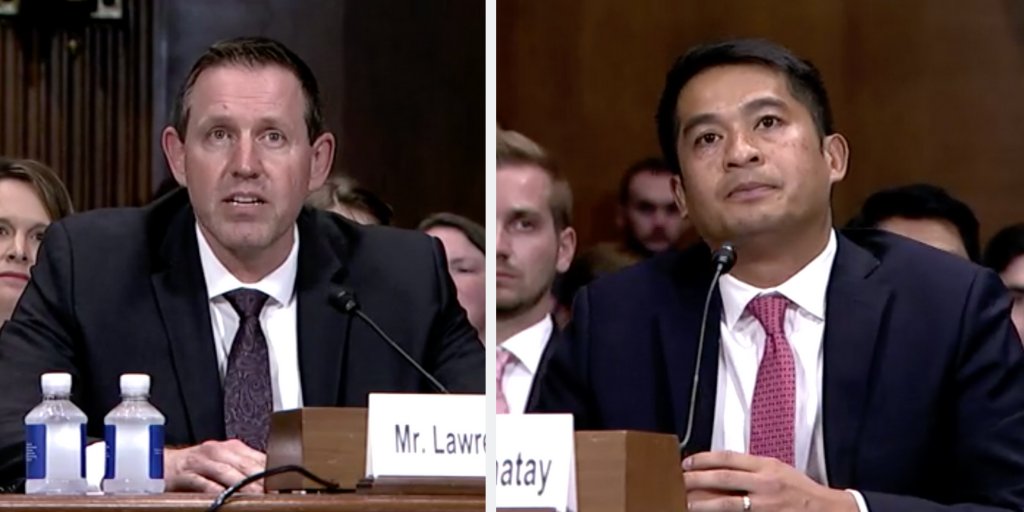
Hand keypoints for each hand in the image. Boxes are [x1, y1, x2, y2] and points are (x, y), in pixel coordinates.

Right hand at [164, 439, 266, 492]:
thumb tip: (271, 483)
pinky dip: (216, 491)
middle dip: (261, 479)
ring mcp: (201, 461)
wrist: (161, 465)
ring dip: (243, 485)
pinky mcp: (185, 474)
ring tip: (256, 495)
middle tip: (273, 492)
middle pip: (245, 465)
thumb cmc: (197, 467)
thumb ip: (244, 469)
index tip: (284, 484)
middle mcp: (217, 450)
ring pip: (227, 472)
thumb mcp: (223, 464)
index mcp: (231, 448)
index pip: (259, 458)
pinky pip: (203, 483)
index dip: (272, 471)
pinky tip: (226, 498)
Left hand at [682, 451, 857, 511]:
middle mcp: (765, 484)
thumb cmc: (800, 489)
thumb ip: (752, 467)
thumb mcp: (778, 468)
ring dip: (704, 504)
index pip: (728, 458)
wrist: (827, 510)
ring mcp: (766, 506)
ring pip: (728, 504)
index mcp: (766, 466)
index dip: (704, 459)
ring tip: (686, 503)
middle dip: (698, 479)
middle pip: (724, 479)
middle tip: (679, 480)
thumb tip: (722, 465)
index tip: (688, 462)